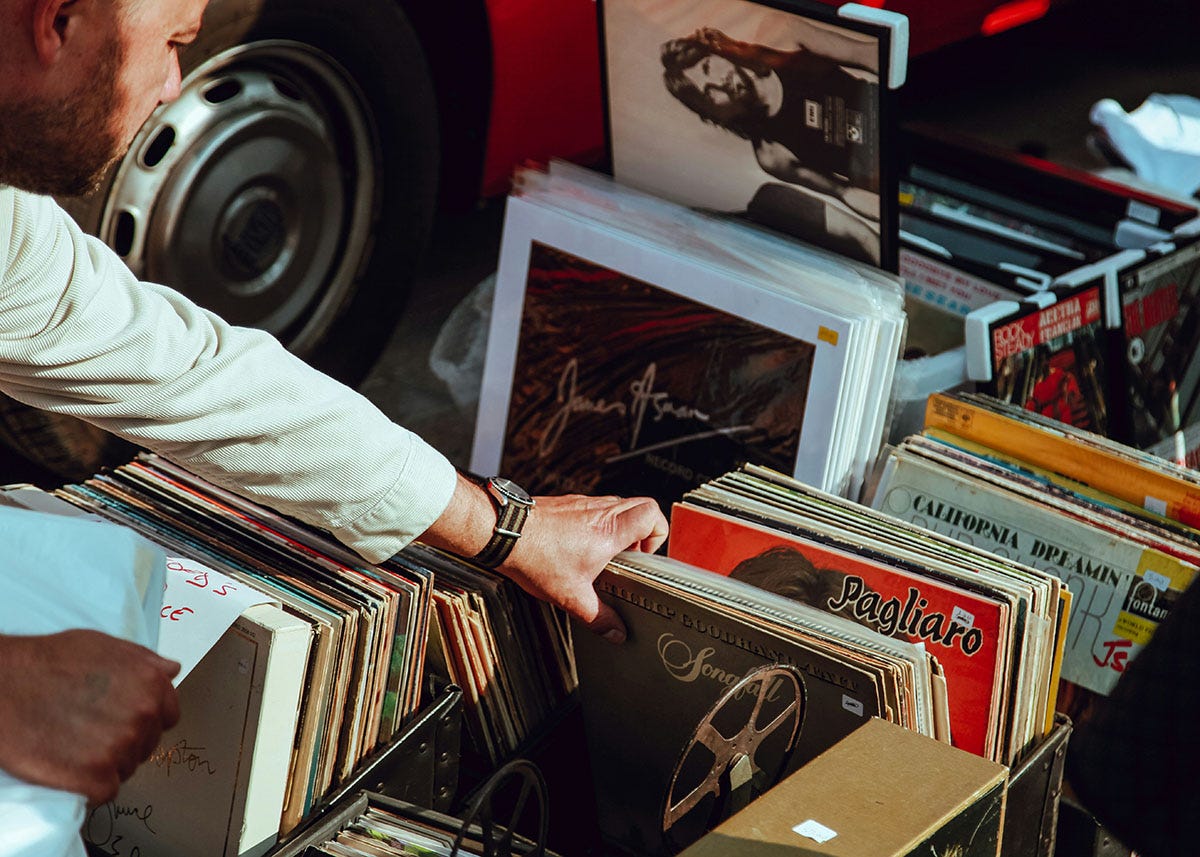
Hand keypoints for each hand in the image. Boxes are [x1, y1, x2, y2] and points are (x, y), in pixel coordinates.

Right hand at [0, 630, 180, 804]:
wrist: (3, 685)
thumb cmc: (48, 661)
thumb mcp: (104, 646)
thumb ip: (144, 662)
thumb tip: (171, 671)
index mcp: (151, 684)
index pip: (168, 717)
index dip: (145, 721)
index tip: (122, 722)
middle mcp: (142, 716)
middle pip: (146, 745)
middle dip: (124, 742)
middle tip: (90, 734)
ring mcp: (120, 747)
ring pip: (126, 768)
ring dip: (106, 764)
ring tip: (75, 747)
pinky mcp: (94, 776)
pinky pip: (105, 791)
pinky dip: (89, 786)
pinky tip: (71, 769)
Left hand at [499, 494, 668, 642]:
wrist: (503, 533)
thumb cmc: (535, 557)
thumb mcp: (572, 597)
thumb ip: (599, 617)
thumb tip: (616, 631)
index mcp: (609, 531)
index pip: (652, 514)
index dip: (657, 535)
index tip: (644, 556)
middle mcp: (600, 511)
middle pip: (640, 505)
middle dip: (643, 532)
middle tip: (629, 556)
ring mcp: (583, 503)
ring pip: (617, 505)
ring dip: (619, 528)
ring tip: (604, 555)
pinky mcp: (566, 503)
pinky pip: (594, 508)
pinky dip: (596, 524)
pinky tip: (579, 548)